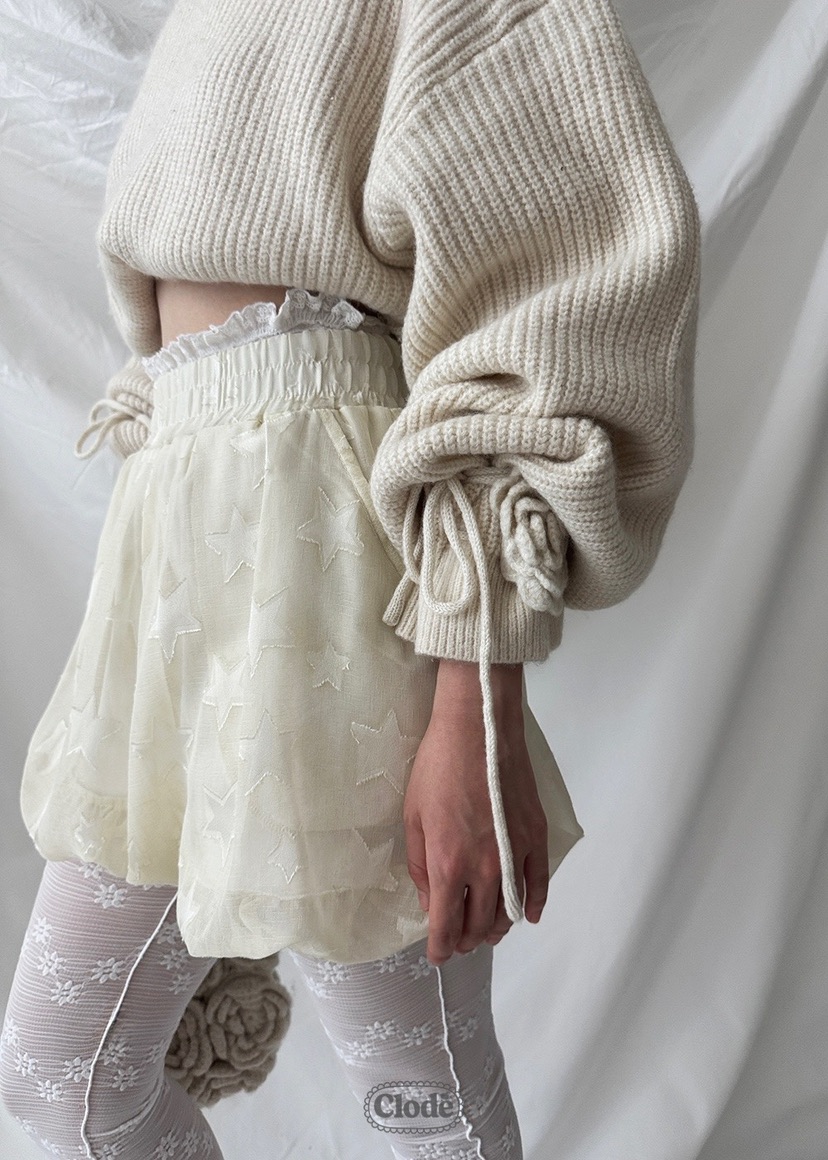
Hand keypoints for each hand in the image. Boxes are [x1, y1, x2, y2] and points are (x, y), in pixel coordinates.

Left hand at [403, 659, 549, 965]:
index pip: (446, 925)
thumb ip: (421, 866)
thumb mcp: (413, 817)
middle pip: (480, 924)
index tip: (437, 955)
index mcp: (449, 865)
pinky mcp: (536, 836)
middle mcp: (486, 868)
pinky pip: (539, 883)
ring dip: (496, 927)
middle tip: (457, 941)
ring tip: (485, 930)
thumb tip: (429, 901)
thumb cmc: (437, 767)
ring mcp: (515, 854)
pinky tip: (527, 915)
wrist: (477, 728)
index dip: (440, 947)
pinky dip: (534, 904)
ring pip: (510, 910)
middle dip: (466, 939)